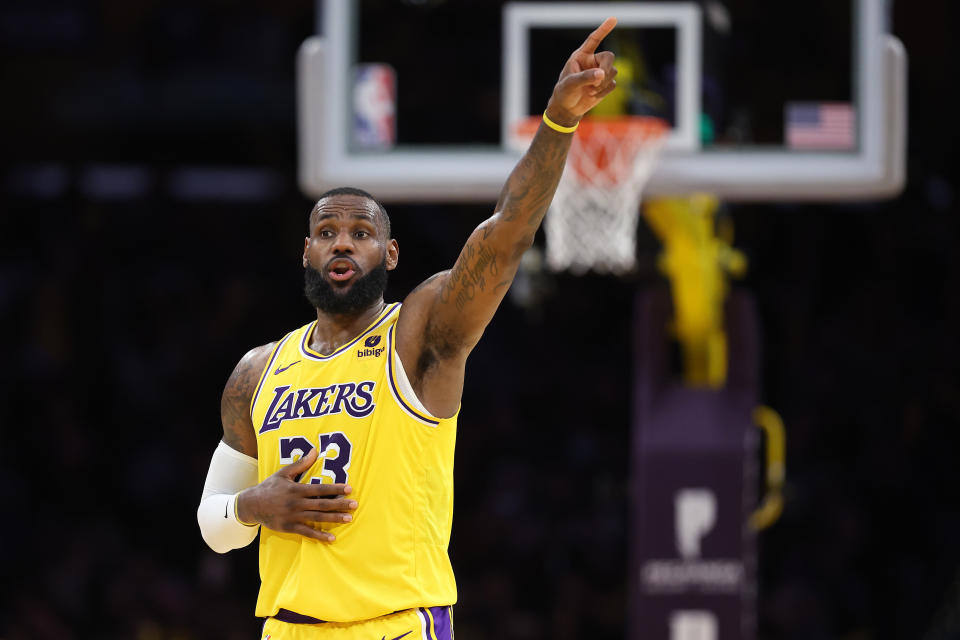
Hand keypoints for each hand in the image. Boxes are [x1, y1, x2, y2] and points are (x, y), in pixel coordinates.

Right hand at [236, 447, 356, 541]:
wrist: (251, 505)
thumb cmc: (270, 487)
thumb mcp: (284, 473)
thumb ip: (301, 464)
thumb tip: (315, 450)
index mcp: (296, 489)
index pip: (320, 489)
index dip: (335, 489)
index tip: (349, 489)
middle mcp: (296, 503)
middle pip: (322, 504)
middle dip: (339, 504)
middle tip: (355, 505)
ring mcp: (293, 516)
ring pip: (317, 518)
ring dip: (334, 519)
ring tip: (349, 519)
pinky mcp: (289, 527)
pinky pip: (306, 532)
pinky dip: (319, 535)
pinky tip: (332, 538)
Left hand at [545, 17, 618, 125]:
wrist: (567, 109)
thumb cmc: (564, 93)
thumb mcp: (570, 84)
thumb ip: (585, 77)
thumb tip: (602, 74)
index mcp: (581, 56)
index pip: (594, 39)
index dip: (603, 29)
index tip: (614, 19)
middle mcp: (592, 61)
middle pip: (609, 56)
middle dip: (607, 68)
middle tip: (599, 80)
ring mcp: (600, 72)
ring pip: (613, 72)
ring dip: (603, 83)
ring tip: (590, 90)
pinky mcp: (605, 84)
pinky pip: (613, 84)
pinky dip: (604, 91)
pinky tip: (593, 95)